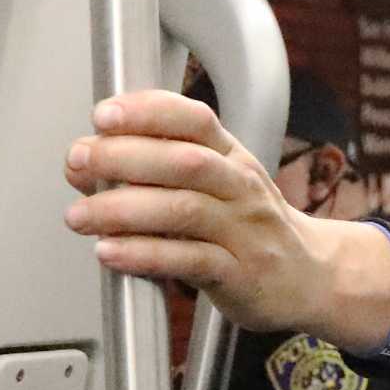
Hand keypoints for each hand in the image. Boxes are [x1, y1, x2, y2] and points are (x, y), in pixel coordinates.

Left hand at [66, 93, 389, 341]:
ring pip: (183, 210)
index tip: (104, 116)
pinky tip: (110, 252)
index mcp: (233, 158)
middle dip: (122, 157)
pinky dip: (144, 255)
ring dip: (122, 209)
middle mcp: (241, 188)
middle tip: (78, 163)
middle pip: (185, 161)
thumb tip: (86, 166)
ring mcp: (244, 232)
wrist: (310, 277)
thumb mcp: (217, 185)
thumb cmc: (250, 228)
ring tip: (80, 216)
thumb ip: (154, 171)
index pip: (195, 119)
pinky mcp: (240, 275)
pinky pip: (189, 261)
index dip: (148, 112)